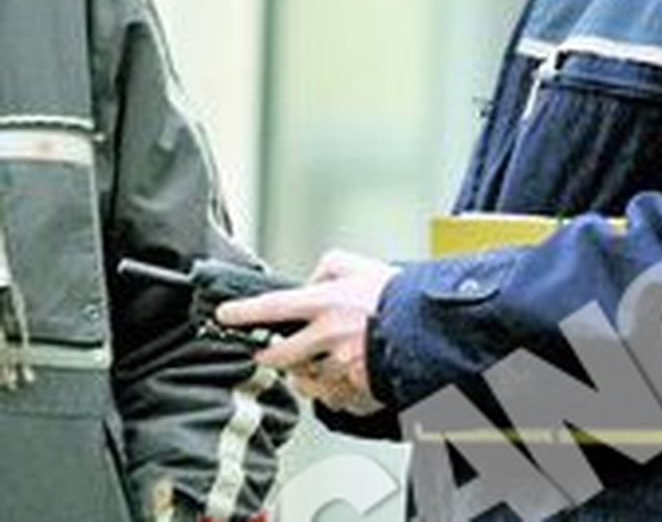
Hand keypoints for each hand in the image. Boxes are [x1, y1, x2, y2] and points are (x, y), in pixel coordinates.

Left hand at [216, 250, 398, 415]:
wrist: (435, 329)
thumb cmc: (403, 298)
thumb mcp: (365, 267)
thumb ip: (332, 266)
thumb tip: (311, 278)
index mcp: (327, 303)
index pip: (273, 307)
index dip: (244, 312)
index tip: (224, 315)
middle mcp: (328, 336)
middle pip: (279, 356)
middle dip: (269, 357)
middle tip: (269, 354)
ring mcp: (341, 366)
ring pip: (305, 381)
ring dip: (307, 375)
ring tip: (324, 364)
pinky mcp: (356, 389)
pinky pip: (333, 398)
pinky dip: (336, 390)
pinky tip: (349, 379)